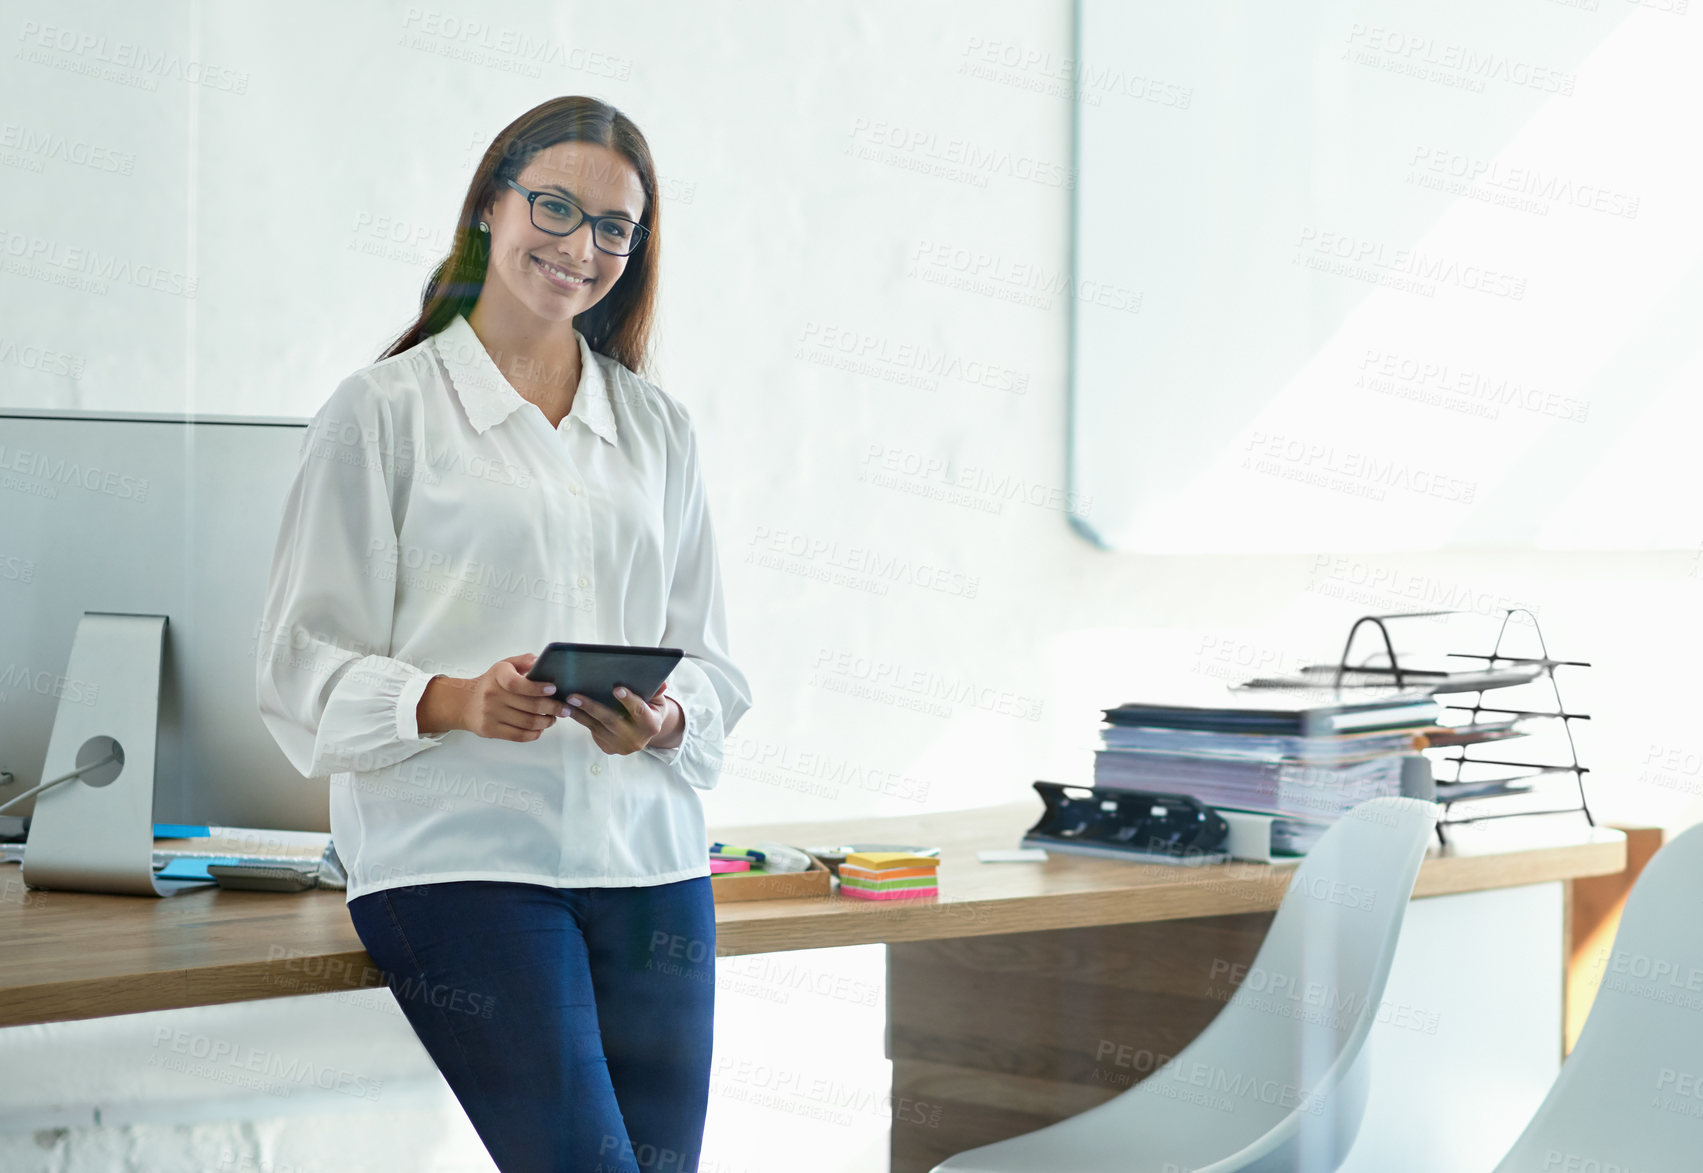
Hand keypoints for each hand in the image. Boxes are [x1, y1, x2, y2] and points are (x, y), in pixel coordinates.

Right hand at [417, 653, 564, 741]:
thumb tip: (542, 662)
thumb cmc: (492, 683)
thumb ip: (524, 661)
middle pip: (530, 705)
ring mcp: (490, 714)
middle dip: (553, 708)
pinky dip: (534, 734)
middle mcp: (492, 694)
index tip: (554, 689)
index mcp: (498, 675)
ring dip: (546, 722)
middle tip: (564, 709)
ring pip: (527, 722)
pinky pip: (518, 735)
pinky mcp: (490, 730)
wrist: (465, 702)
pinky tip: (540, 729)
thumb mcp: (505, 665)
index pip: (517, 683)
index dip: (538, 688)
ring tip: (553, 718)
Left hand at [561, 681, 681, 755]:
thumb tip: (661, 682)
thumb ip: (657, 691)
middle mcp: (635, 738)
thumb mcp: (658, 700)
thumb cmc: (650, 709)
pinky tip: (569, 708)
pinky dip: (580, 719)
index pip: (639, 710)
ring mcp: (620, 746)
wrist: (645, 733)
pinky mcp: (607, 747)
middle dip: (591, 707)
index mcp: (650, 724)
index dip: (629, 700)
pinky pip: (591, 730)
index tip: (616, 689)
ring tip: (565, 701)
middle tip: (574, 696)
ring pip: (596, 726)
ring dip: (579, 713)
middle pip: (611, 720)